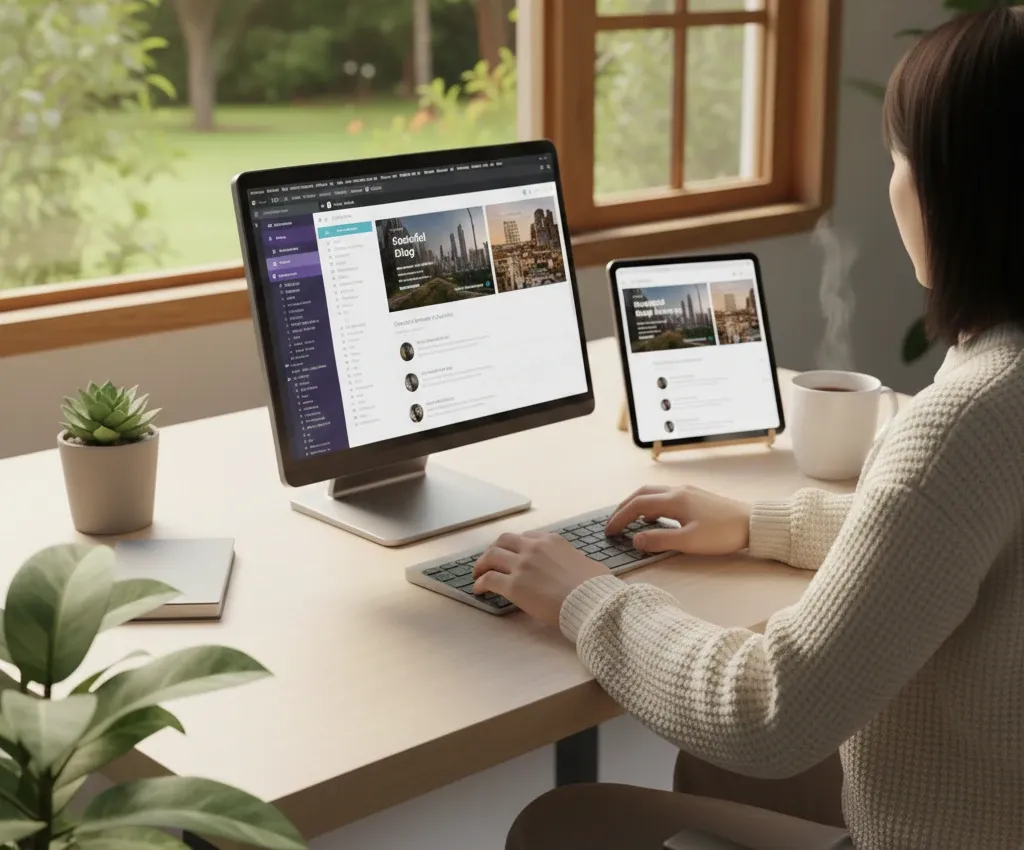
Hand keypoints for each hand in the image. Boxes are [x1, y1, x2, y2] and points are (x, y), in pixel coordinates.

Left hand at [473, 532, 609, 627]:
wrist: (590, 602)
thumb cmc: (595, 587)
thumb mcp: (589, 564)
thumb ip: (577, 562)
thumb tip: (582, 568)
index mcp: (552, 541)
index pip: (526, 537)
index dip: (516, 546)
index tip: (513, 554)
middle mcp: (533, 548)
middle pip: (504, 541)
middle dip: (494, 550)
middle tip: (489, 561)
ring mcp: (522, 566)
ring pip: (491, 556)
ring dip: (481, 564)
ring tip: (477, 574)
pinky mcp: (514, 586)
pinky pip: (489, 579)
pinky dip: (480, 583)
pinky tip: (479, 590)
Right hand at [605, 485, 751, 555]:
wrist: (754, 523)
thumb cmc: (724, 533)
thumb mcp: (689, 542)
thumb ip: (659, 540)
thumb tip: (635, 539)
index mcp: (674, 500)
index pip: (637, 505)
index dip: (620, 518)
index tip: (609, 531)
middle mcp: (678, 490)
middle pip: (641, 494)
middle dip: (623, 508)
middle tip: (612, 524)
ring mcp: (688, 492)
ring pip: (653, 493)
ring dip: (637, 505)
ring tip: (628, 521)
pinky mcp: (696, 497)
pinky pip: (665, 497)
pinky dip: (651, 506)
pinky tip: (653, 519)